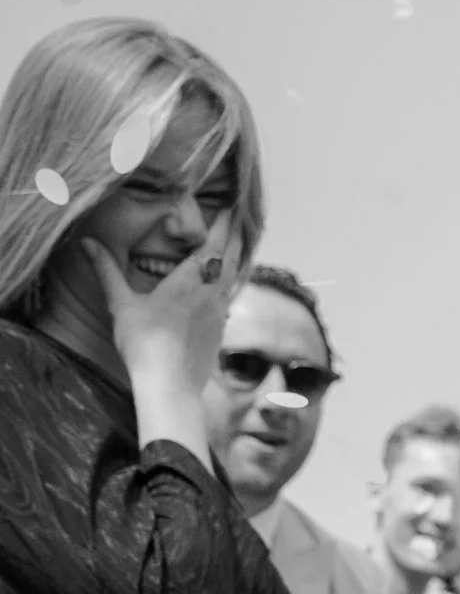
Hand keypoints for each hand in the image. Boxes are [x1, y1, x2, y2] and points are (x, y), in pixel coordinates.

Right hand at [83, 232, 230, 452]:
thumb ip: (107, 271)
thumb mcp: (122, 304)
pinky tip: (227, 286)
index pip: (214, 244)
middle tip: (239, 218)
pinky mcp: (220, 331)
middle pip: (231, 257)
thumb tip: (87, 243)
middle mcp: (211, 293)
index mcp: (191, 280)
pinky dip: (232, 283)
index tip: (231, 206)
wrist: (170, 387)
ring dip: (237, 258)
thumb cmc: (145, 345)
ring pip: (235, 278)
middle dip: (235, 235)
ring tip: (237, 245)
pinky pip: (231, 298)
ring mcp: (220, 313)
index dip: (224, 224)